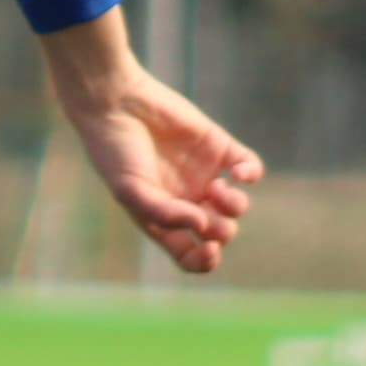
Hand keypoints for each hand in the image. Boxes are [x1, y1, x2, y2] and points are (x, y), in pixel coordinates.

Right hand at [45, 15, 259, 273]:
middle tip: (207, 214)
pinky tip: (238, 173)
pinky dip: (250, 174)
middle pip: (219, 232)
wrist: (117, 104)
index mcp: (163, 219)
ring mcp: (203, 174)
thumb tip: (201, 226)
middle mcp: (185, 201)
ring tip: (217, 190)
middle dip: (221, 231)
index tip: (210, 250)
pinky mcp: (218, 147)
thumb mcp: (131, 190)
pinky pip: (248, 168)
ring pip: (236, 206)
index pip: (190, 253)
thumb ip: (164, 214)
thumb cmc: (115, 152)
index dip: (205, 261)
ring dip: (234, 206)